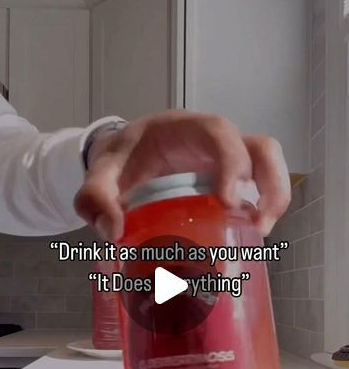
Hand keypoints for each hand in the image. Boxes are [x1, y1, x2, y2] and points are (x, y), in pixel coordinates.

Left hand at [74, 110, 290, 239]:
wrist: (122, 158)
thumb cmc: (118, 159)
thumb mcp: (100, 174)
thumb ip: (95, 197)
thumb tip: (114, 232)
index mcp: (185, 130)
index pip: (220, 134)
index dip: (232, 163)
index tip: (227, 202)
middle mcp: (214, 142)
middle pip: (261, 148)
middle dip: (269, 185)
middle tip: (257, 226)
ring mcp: (225, 161)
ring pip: (268, 167)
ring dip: (273, 199)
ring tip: (259, 236)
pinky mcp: (228, 181)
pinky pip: (256, 189)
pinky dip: (259, 211)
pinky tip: (246, 238)